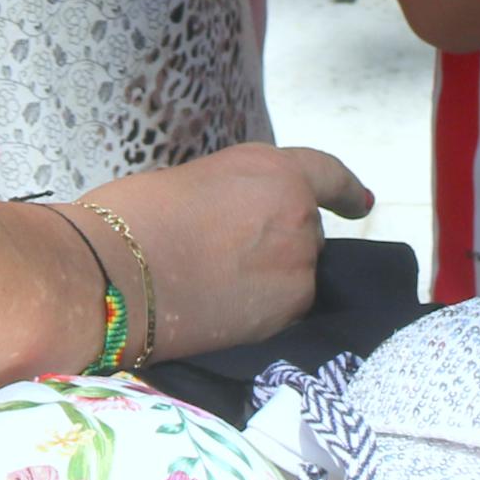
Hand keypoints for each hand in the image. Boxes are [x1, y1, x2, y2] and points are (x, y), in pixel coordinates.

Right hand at [77, 142, 373, 362]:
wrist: (117, 275)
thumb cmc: (135, 219)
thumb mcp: (197, 183)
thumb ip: (237, 197)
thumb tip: (243, 224)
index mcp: (274, 168)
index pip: (326, 174)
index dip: (345, 190)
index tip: (361, 203)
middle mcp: (298, 212)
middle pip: (305, 232)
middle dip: (278, 242)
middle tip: (225, 255)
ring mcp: (298, 264)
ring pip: (296, 274)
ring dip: (270, 279)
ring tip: (213, 284)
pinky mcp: (287, 311)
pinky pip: (285, 309)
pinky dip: (263, 310)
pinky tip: (222, 309)